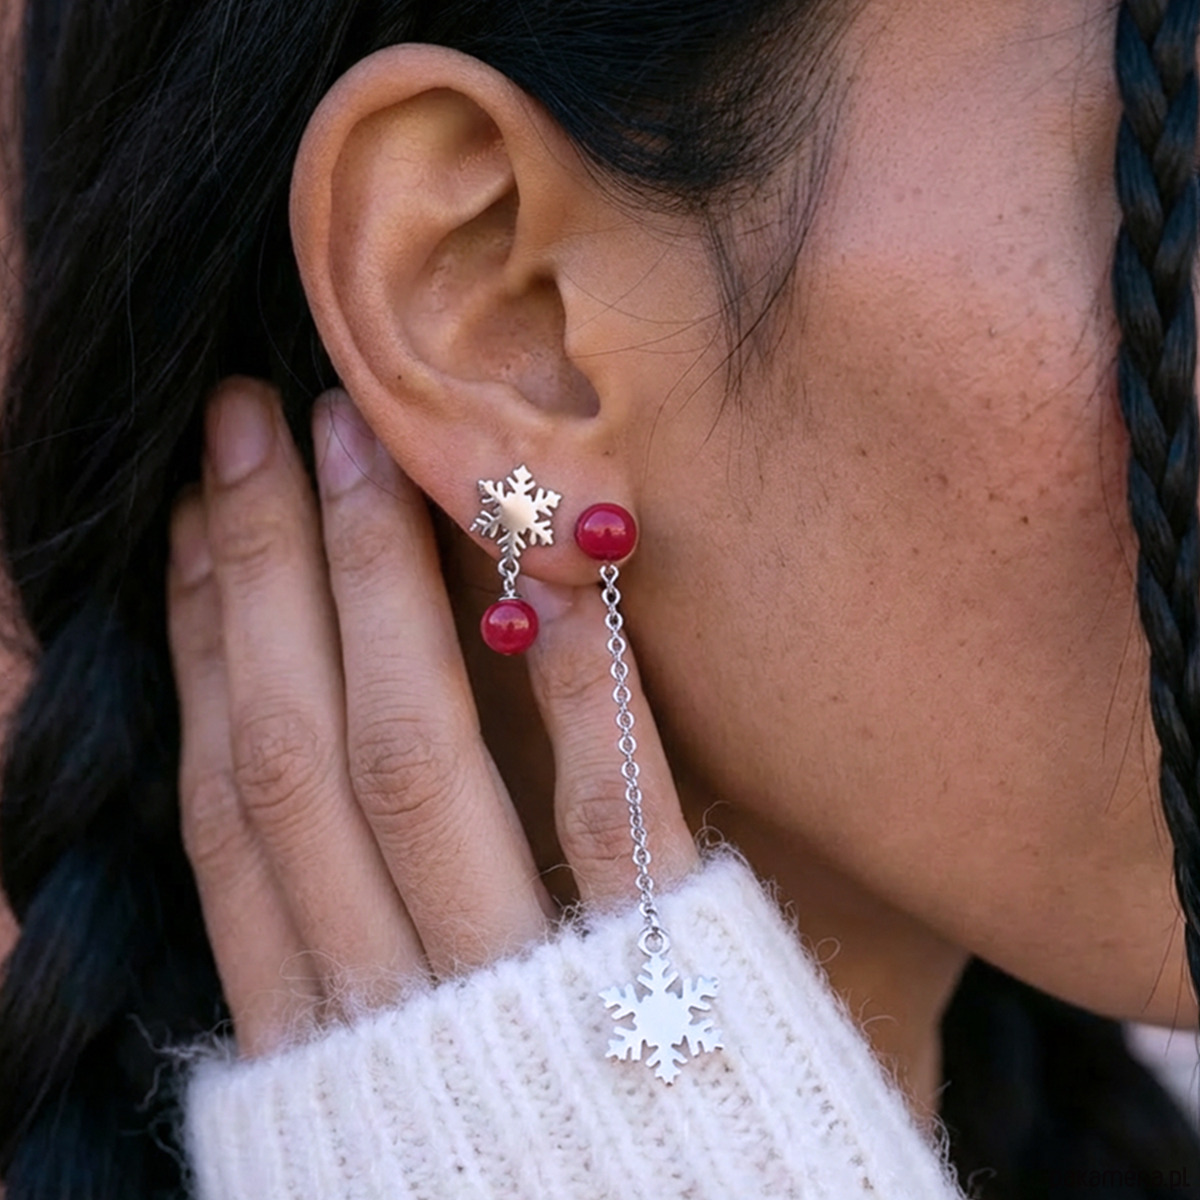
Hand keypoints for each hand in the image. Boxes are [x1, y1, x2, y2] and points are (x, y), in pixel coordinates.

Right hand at [167, 378, 697, 1054]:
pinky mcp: (665, 1002)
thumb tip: (266, 771)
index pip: (229, 800)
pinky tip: (564, 563)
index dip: (202, 640)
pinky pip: (615, 825)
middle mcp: (390, 1018)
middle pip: (291, 758)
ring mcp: (521, 1008)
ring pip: (405, 772)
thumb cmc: (528, 1171)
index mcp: (315, 1040)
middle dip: (263, 572)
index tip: (193, 507)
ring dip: (375, 592)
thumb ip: (337, 944)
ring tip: (358, 441)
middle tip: (256, 413)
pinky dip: (582, 687)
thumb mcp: (389, 1078)